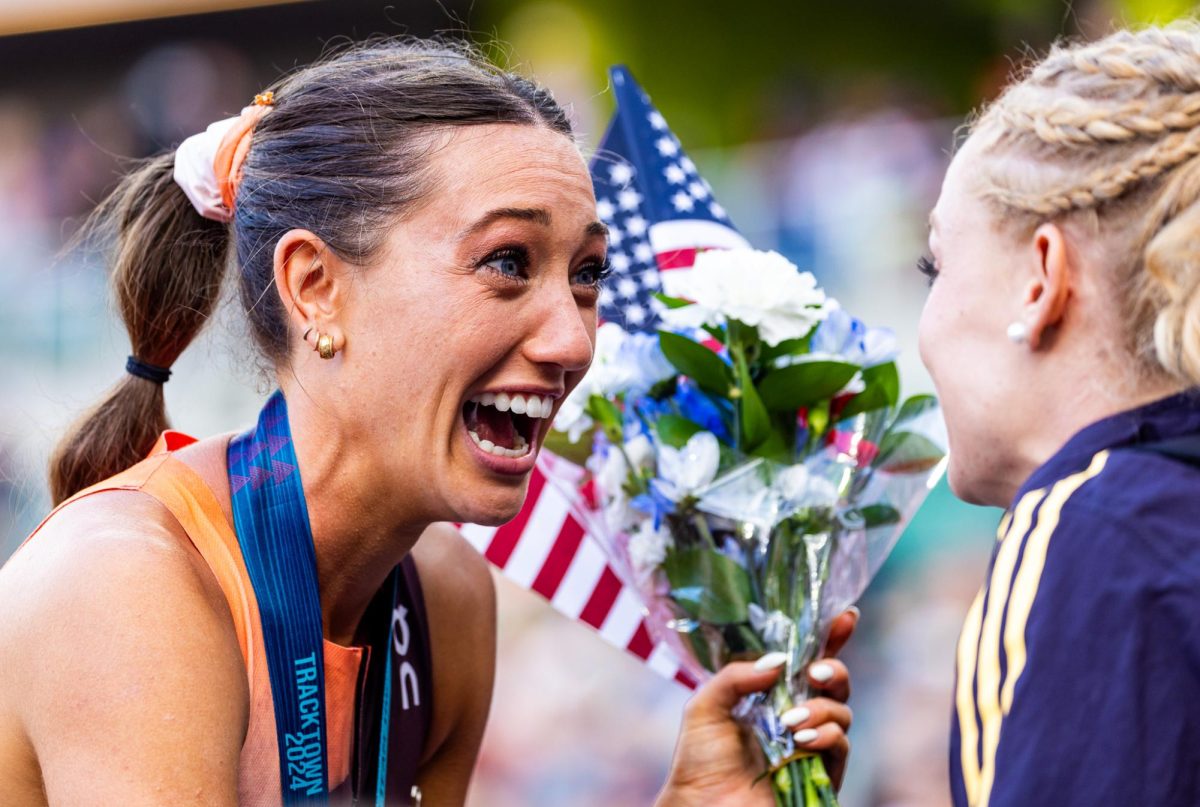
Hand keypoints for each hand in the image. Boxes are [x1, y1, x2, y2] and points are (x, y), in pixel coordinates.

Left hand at [653, 608, 857, 806]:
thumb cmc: (699, 761)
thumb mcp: (705, 707)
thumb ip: (736, 676)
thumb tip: (779, 661)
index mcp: (771, 694)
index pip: (806, 659)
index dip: (830, 636)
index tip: (846, 615)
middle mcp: (796, 714)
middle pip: (834, 681)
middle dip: (833, 668)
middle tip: (815, 672)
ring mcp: (811, 744)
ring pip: (842, 710)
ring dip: (821, 708)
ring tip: (791, 721)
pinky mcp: (822, 773)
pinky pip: (841, 744)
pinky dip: (827, 734)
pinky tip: (802, 739)